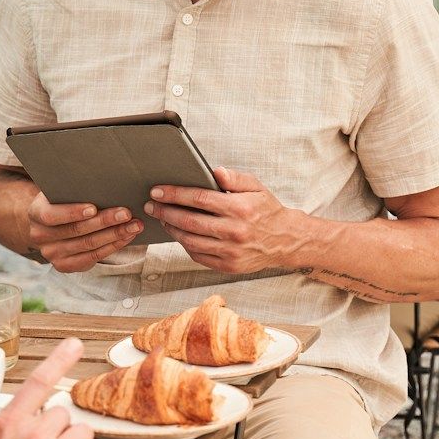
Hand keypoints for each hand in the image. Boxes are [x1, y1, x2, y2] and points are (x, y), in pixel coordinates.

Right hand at [27, 193, 144, 271]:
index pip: (51, 215)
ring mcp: (52, 254)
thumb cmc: (62, 201)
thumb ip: (74, 189)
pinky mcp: (64, 266)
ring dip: (115, 235)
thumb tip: (105, 181)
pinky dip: (113, 246)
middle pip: (76, 231)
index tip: (94, 208)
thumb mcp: (61, 192)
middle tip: (126, 213)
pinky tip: (127, 237)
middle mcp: (40, 236)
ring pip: (88, 245)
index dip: (73, 212)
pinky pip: (93, 257)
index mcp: (35, 213)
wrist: (50, 224)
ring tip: (134, 225)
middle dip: (104, 221)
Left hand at [146, 168, 308, 274]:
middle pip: (189, 221)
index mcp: (239, 209)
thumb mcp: (256, 187)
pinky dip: (185, 245)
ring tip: (163, 218)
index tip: (158, 191)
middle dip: (166, 211)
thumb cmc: (267, 211)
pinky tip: (179, 234)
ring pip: (190, 241)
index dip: (175, 194)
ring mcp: (230, 252)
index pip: (199, 199)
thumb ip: (234, 178)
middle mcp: (234, 231)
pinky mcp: (228, 266)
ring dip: (172, 229)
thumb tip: (215, 171)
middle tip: (152, 205)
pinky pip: (198, 256)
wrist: (285, 241)